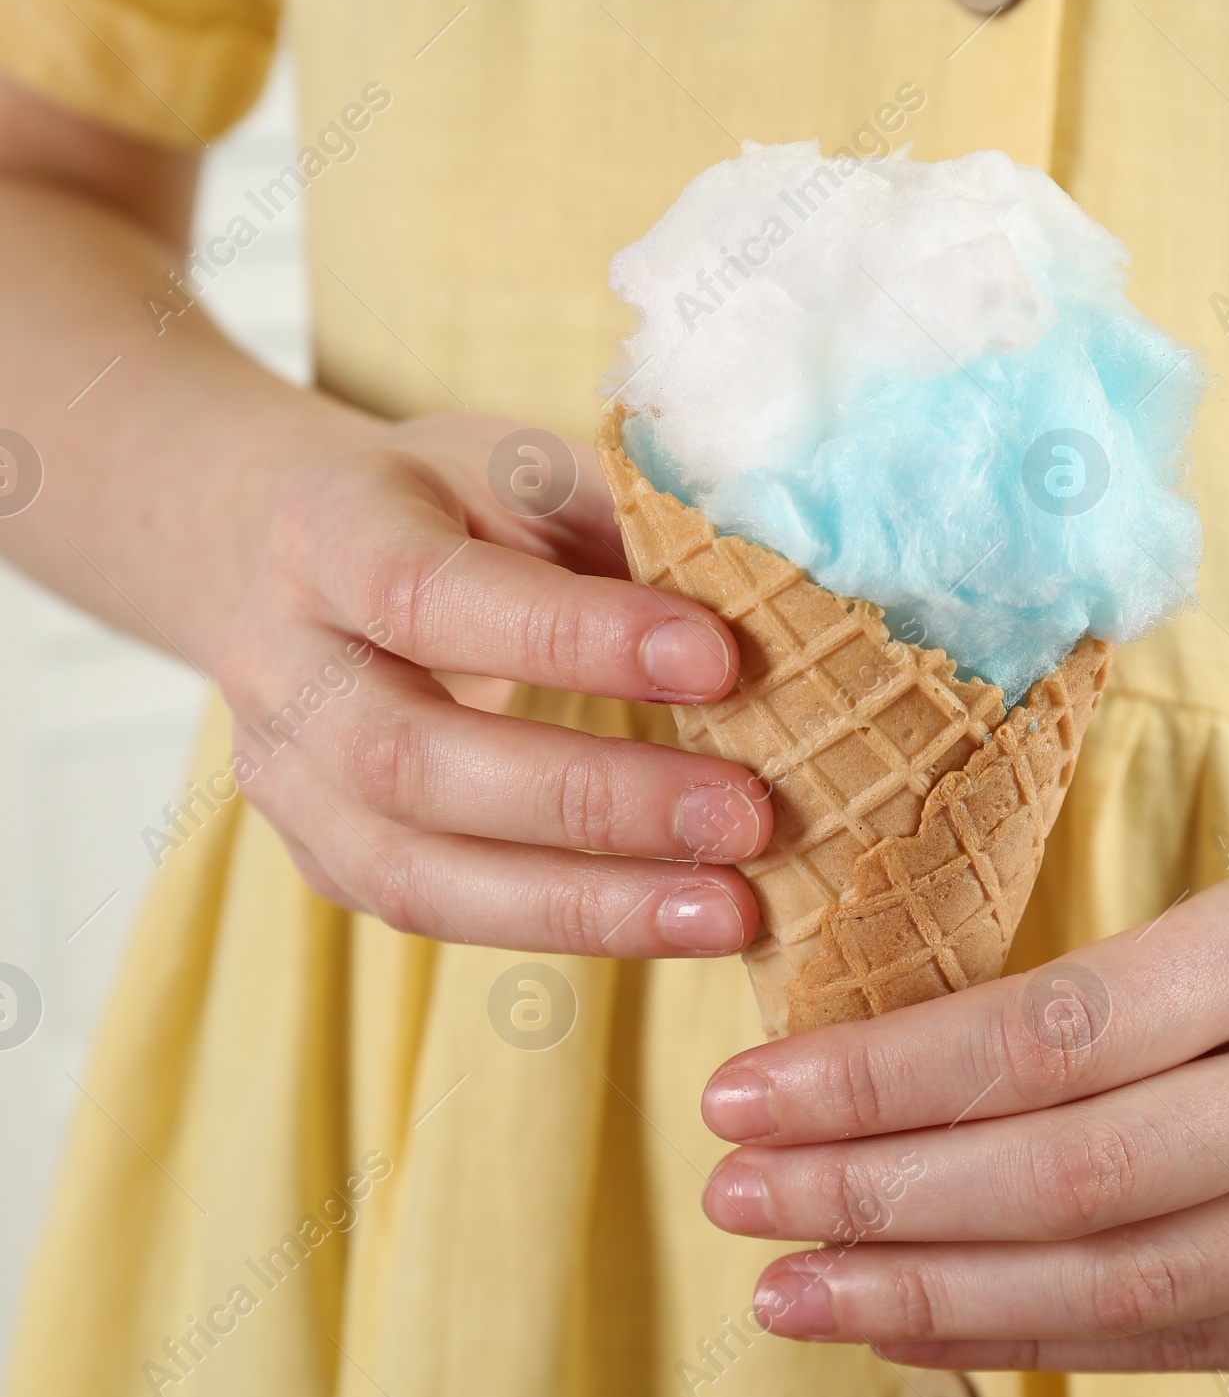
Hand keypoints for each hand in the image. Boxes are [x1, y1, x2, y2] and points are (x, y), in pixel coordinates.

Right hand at [215, 413, 770, 953]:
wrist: (317, 561)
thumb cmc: (462, 507)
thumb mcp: (529, 468)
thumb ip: (627, 514)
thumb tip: (782, 585)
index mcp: (325, 528)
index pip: (426, 593)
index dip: (570, 637)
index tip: (718, 659)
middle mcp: (277, 662)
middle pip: (409, 759)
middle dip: (592, 799)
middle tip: (746, 814)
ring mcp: (285, 779)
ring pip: (415, 875)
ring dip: (587, 904)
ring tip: (731, 910)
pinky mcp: (325, 862)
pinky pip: (440, 918)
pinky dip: (571, 928)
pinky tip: (680, 920)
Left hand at [699, 822, 1228, 1368]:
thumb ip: (1109, 999)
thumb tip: (880, 1077)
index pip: (1055, 1031)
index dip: (884, 1078)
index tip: (742, 1092)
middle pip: (1075, 1173)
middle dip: (877, 1198)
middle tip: (729, 1198)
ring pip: (1124, 1283)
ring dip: (932, 1295)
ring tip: (789, 1288)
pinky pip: (1190, 1342)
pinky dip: (1039, 1339)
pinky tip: (919, 1326)